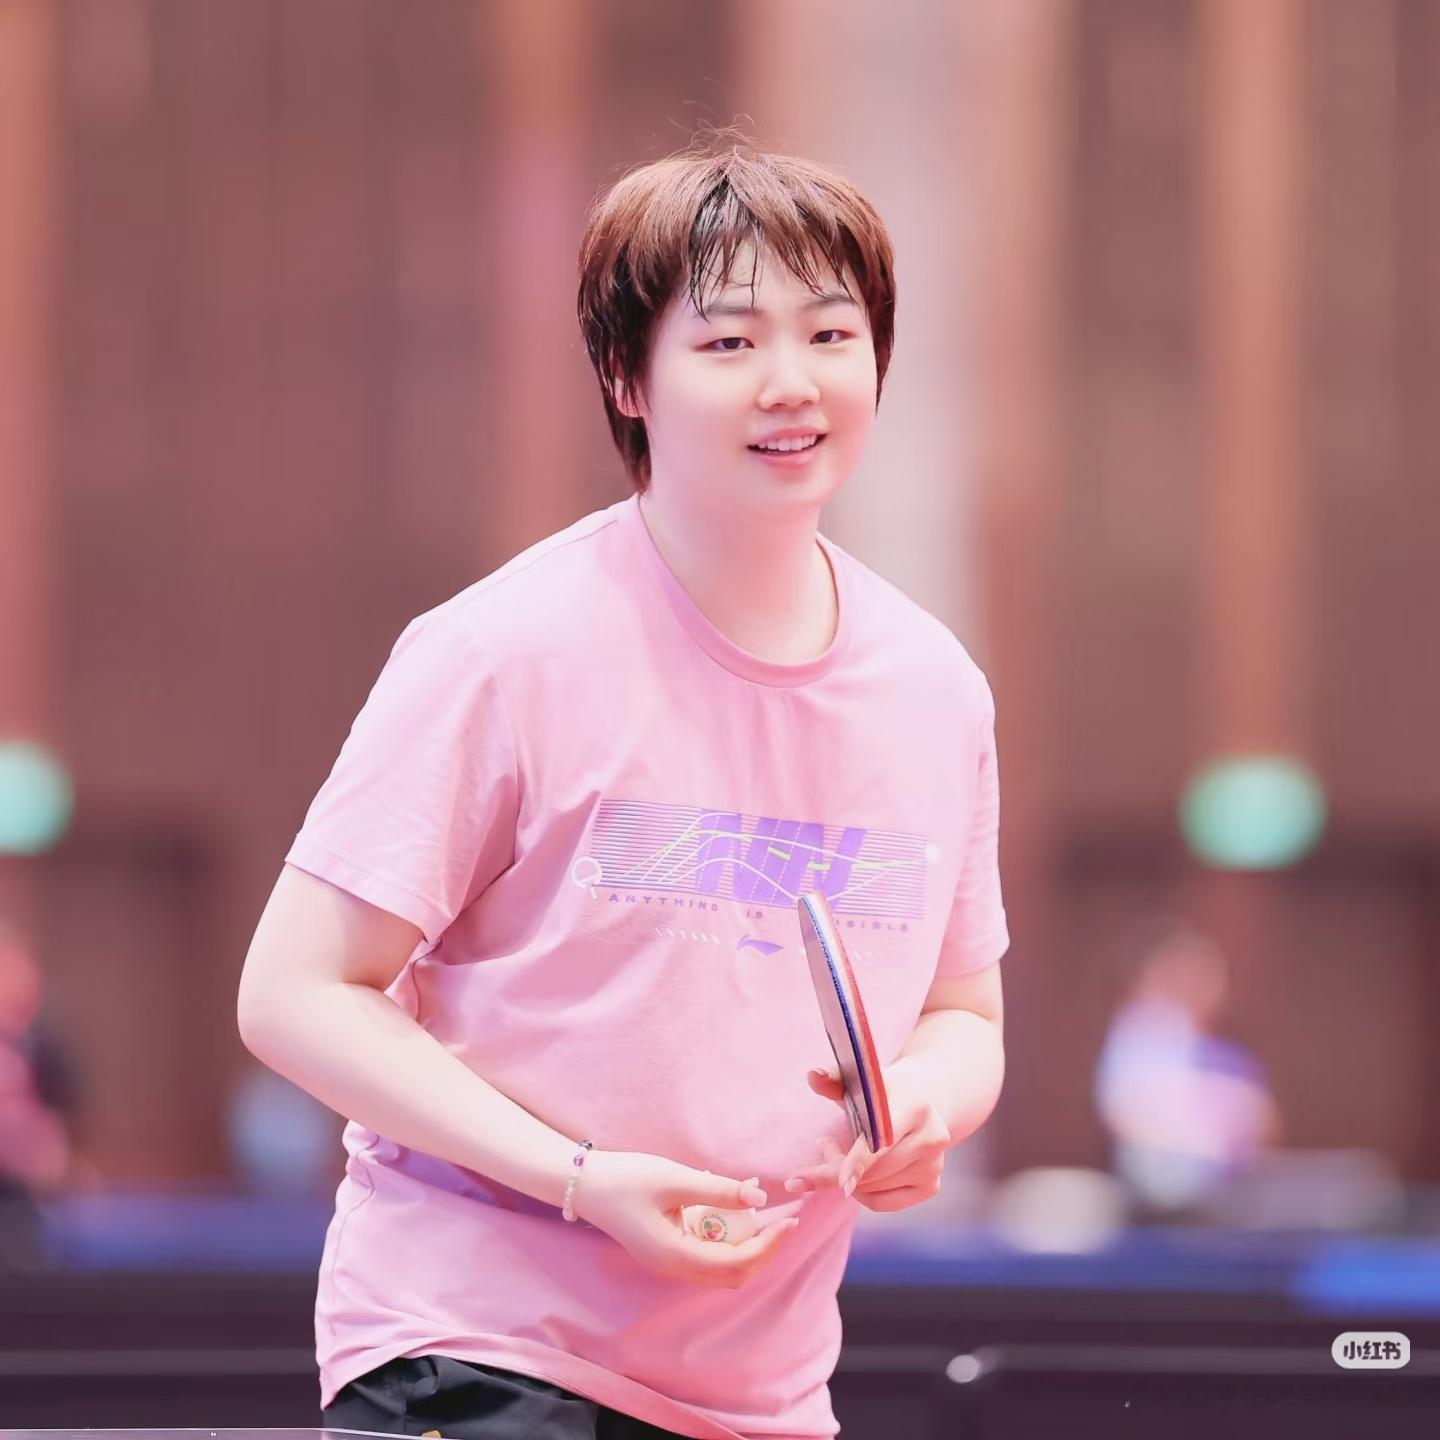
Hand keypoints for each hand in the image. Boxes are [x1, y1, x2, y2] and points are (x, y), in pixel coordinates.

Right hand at [573, 1150, 798, 1287]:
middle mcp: (674, 1267)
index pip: (736, 1263)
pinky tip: (733, 1203)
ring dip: (746, 1242)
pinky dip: (727, 1234)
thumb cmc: (626, 1178)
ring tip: (760, 1207)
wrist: (586, 1184)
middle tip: (784, 1220)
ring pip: (722, 1265)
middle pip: (733, 1273)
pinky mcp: (668, 1249)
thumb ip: (717, 1189)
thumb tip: (760, 1198)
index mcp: (676, 1255)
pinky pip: (707, 1251)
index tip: (790, 1221)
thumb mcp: (674, 1177)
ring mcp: (670, 1261)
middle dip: (763, 1249)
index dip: (768, 1245)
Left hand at [784, 1057, 949, 1212]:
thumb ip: (835, 1079)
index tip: (832, 1180)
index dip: (857, 1162)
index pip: (882, 1142)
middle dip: (837, 1168)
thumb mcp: (862, 1080)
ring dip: (847, 1178)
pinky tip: (856, 1172)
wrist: (923, 1099)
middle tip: (821, 1146)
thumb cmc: (883, 1090)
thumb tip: (813, 1077)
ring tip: (836, 1153)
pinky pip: (882, 1202)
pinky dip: (861, 1193)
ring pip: (874, 1188)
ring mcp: (934, 1165)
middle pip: (874, 1171)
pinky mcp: (930, 1186)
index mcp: (916, 1106)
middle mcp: (932, 1137)